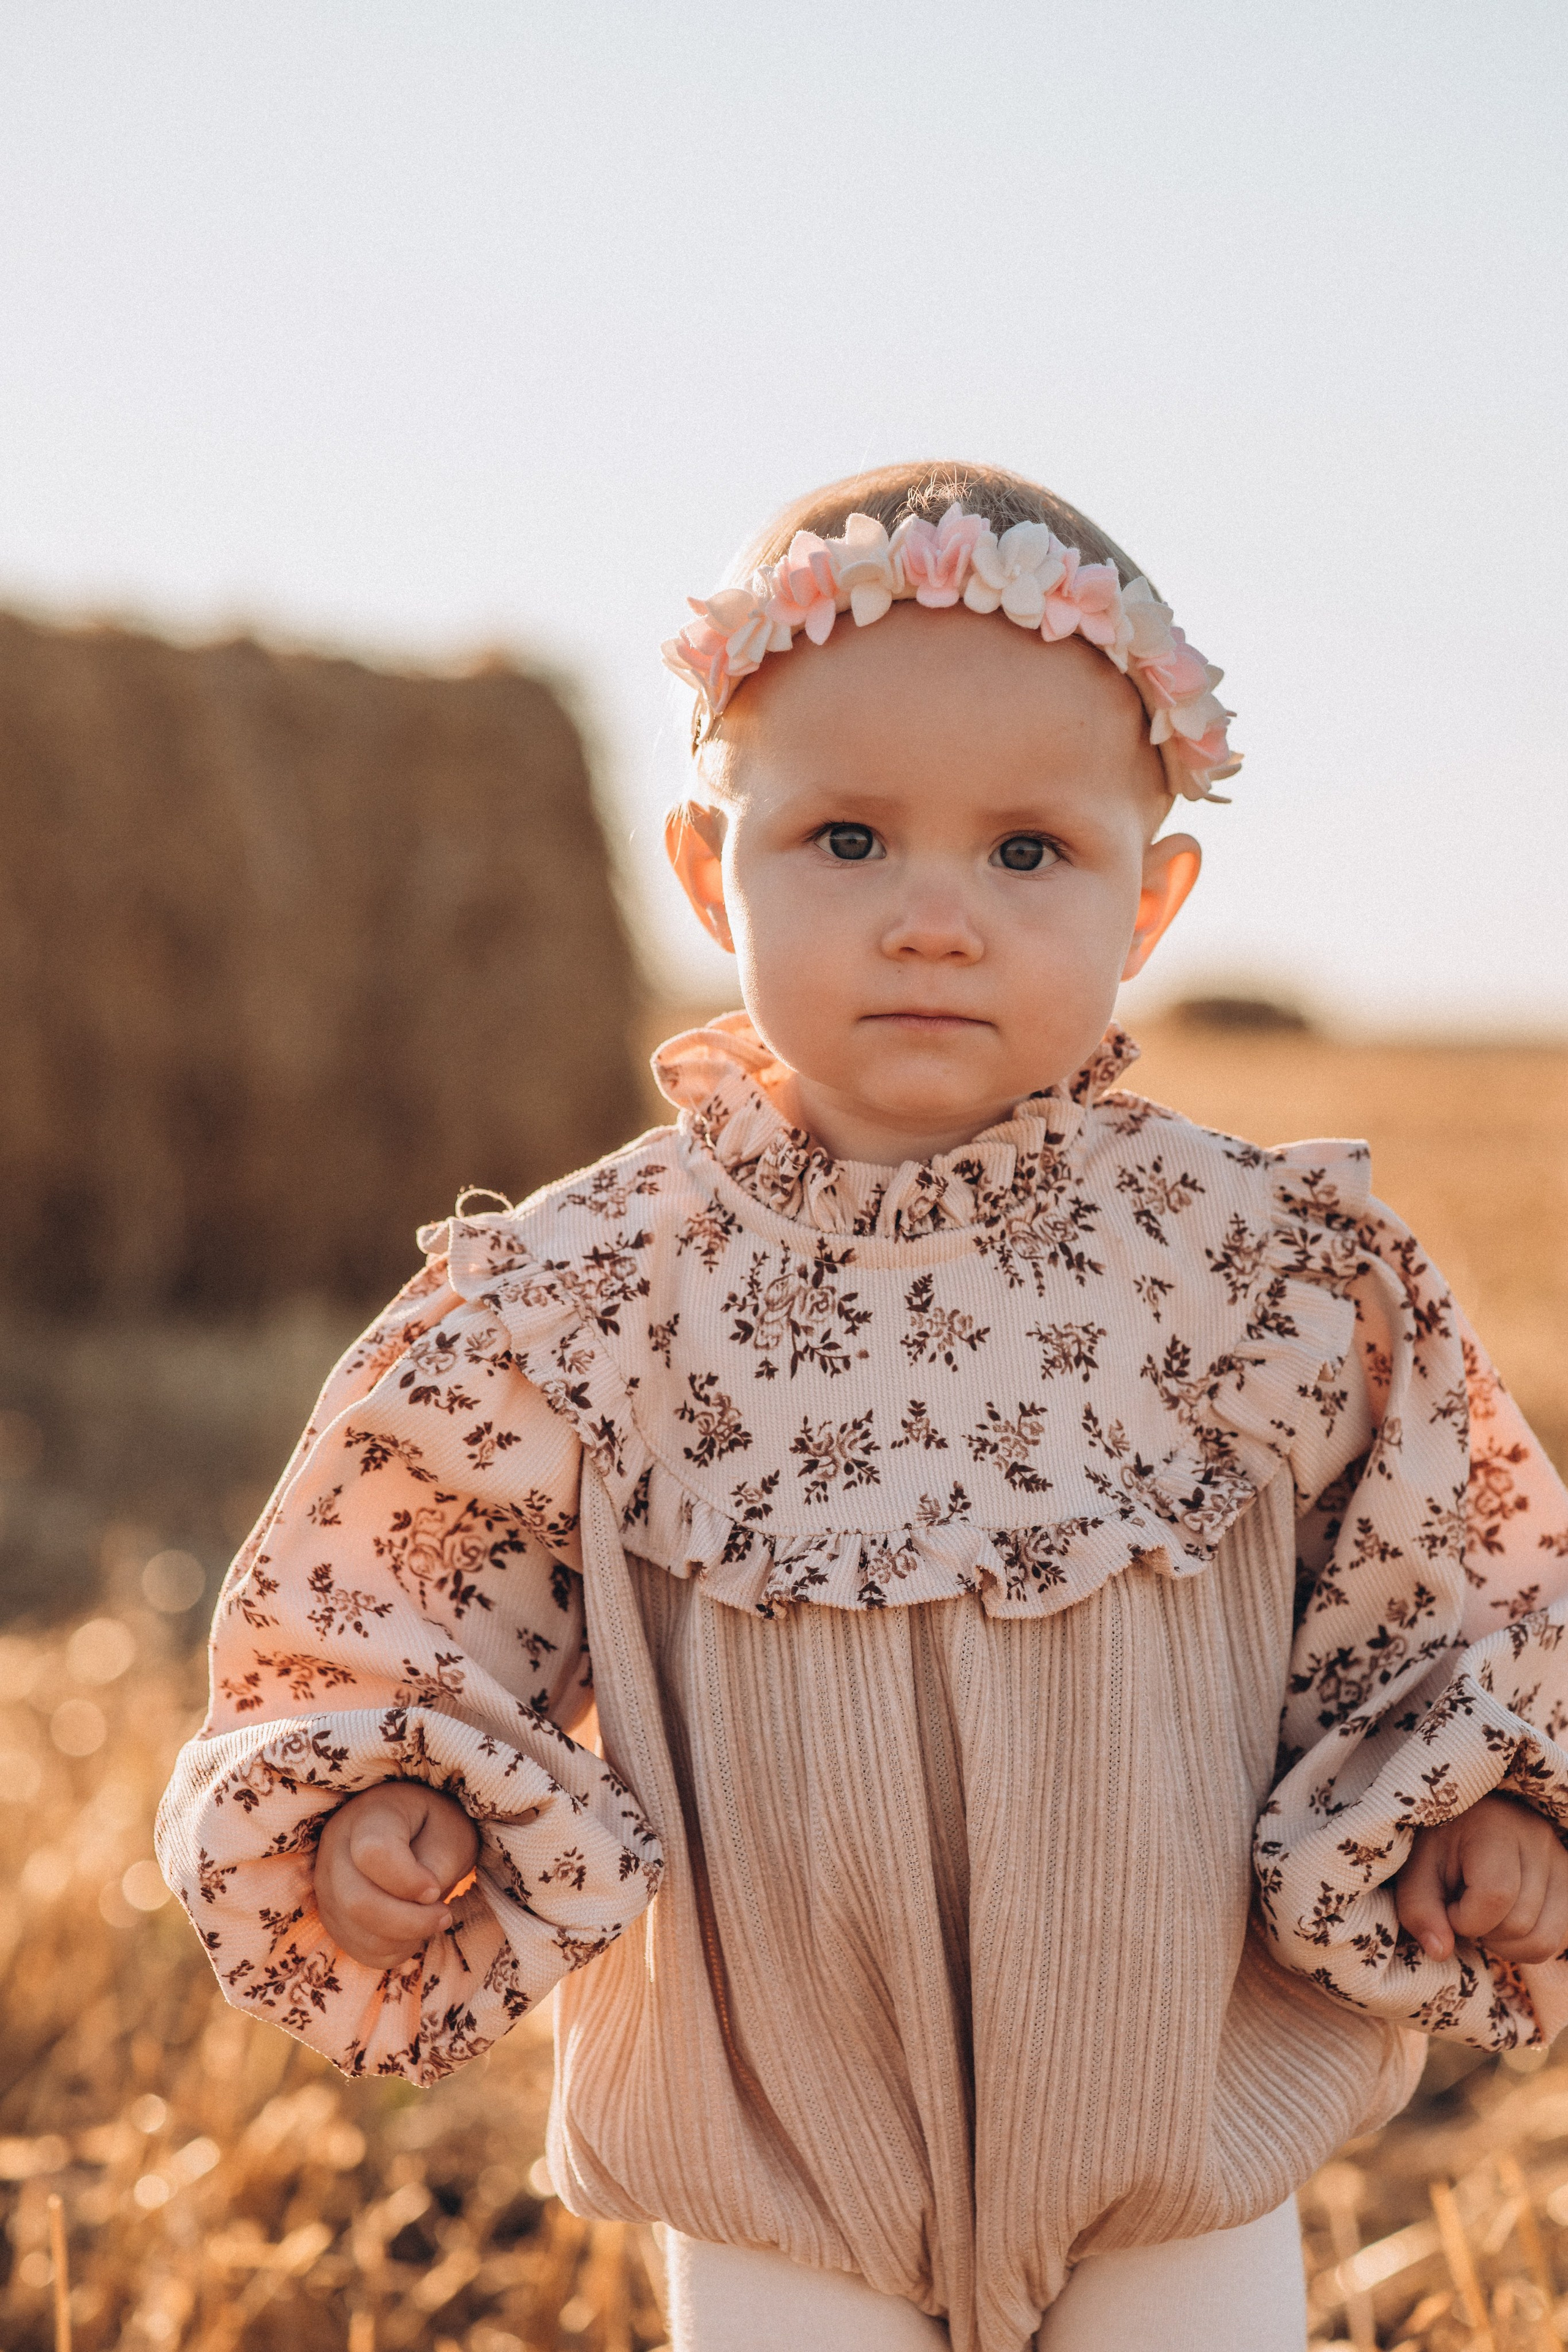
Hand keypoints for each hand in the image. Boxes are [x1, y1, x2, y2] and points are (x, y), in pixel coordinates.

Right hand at [314, 1782, 479, 1967]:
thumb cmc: (435, 1827)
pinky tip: (412, 1929)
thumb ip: (438, 1863)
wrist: (412, 1831)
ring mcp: (327, 1883)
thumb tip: (421, 1901)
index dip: (409, 1881)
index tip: (435, 1888)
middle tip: (444, 1914)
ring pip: (358, 1933)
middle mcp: (336, 1846)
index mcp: (370, 1813)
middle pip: (357, 1902)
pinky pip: (361, 1950)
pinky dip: (394, 1949)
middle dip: (410, 1921)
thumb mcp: (451, 1831)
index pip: (373, 1853)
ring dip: (406, 1938)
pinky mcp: (331, 1915)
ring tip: (431, 1918)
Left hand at [1395, 1794, 1567, 1965]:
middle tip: (1465, 1910)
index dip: (1465, 1918)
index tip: (1449, 1907)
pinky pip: (1558, 1939)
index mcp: (1495, 1827)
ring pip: (1544, 1939)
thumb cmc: (1441, 1843)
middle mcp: (1538, 1840)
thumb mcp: (1417, 1867)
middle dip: (1484, 1931)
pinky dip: (1528, 1944)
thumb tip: (1440, 1952)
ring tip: (1485, 1917)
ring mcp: (1561, 1862)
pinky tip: (1506, 1921)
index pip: (1494, 1895)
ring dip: (1507, 1943)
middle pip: (1520, 1924)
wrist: (1471, 1820)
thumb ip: (1419, 1908)